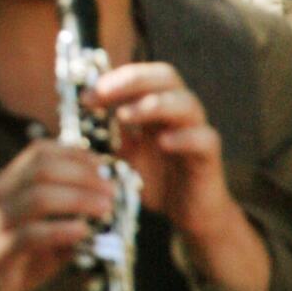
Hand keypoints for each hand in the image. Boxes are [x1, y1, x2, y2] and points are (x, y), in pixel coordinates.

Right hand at [0, 139, 112, 290]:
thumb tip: (106, 199)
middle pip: (42, 169)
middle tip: (111, 190)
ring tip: (104, 209)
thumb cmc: (21, 254)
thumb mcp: (44, 224)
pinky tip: (82, 232)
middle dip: (83, 175)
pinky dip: (62, 230)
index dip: (75, 154)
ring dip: (79, 199)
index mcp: (9, 182)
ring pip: (38, 198)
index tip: (103, 167)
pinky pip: (31, 235)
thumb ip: (67, 211)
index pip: (39, 152)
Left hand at [91, 63, 268, 290]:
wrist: (188, 214)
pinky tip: (164, 142)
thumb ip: (111, 134)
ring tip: (124, 115)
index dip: (114, 80)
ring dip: (154, 104)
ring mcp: (197, 130)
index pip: (141, 77)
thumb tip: (81, 116)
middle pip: (166, 76)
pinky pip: (204, 138)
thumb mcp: (125, 154)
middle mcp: (180, 112)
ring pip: (186, 103)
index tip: (87, 95)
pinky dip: (184, 137)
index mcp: (158, 107)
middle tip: (104, 92)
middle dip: (133, 80)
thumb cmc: (158, 180)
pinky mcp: (209, 156)